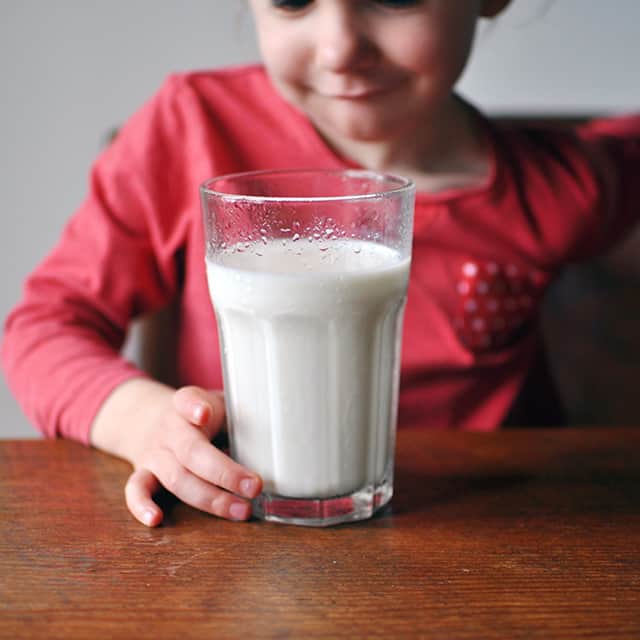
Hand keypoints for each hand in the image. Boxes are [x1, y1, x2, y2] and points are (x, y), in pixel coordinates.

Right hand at [90, 380, 261, 526]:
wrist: (147, 416)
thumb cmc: (200, 412)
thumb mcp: (220, 403)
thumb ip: (241, 418)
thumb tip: (276, 447)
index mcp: (187, 404)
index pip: (187, 400)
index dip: (194, 406)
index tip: (204, 413)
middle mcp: (169, 428)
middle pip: (192, 452)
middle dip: (225, 473)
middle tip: (254, 487)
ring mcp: (154, 452)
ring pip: (176, 478)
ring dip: (210, 499)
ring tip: (241, 510)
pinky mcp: (143, 472)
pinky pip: (135, 490)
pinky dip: (141, 506)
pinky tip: (156, 519)